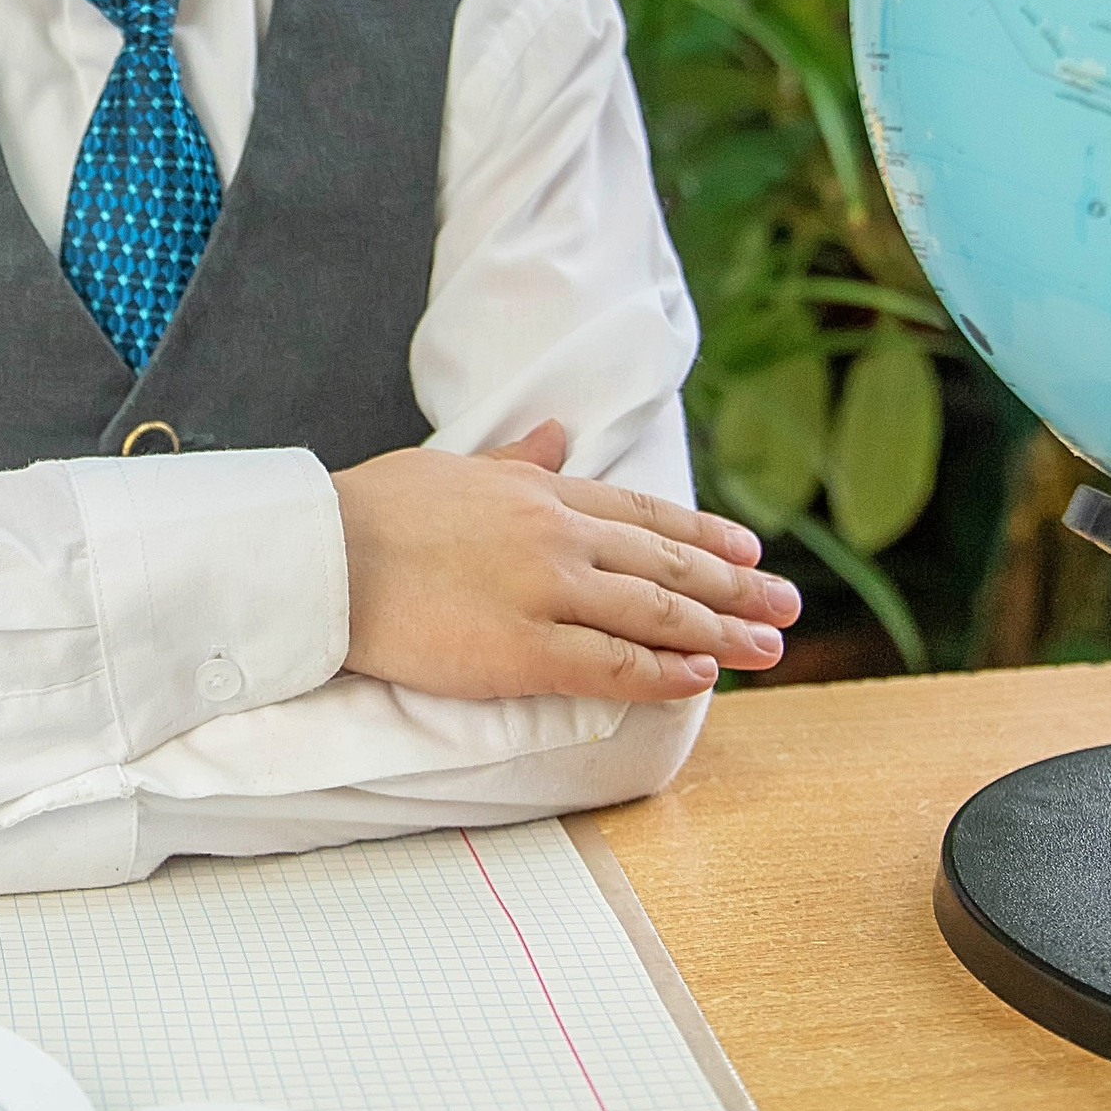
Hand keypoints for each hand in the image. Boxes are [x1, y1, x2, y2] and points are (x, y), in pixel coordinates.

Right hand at [333, 422, 796, 706]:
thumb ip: (514, 459)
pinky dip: (663, 672)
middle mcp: (556, 536)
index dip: (704, 535)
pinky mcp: (523, 652)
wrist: (322, 556)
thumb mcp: (452, 467)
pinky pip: (612, 666)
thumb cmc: (372, 511)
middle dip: (736, 587)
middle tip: (787, 605)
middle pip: (667, 564)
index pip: (644, 513)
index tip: (750, 551)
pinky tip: (700, 676)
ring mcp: (545, 593)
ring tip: (768, 647)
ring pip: (655, 615)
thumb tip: (556, 433)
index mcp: (539, 491)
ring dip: (721, 632)